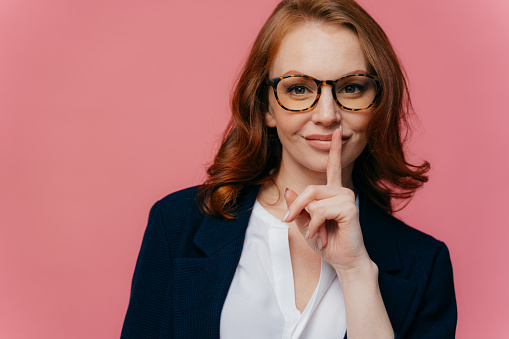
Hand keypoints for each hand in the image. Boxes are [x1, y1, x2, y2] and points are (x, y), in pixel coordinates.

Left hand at [282, 128, 371, 272]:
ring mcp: (347, 198)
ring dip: (308, 221)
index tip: (338, 132)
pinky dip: (315, 226)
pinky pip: (320, 211)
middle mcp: (342, 191)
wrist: (344, 261)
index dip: (335, 149)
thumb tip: (289, 189)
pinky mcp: (349, 208)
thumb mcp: (305, 224)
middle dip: (296, 207)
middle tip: (288, 221)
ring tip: (316, 234)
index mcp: (333, 192)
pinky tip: (321, 236)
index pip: (333, 167)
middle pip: (310, 190)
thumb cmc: (327, 243)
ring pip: (313, 201)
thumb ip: (298, 207)